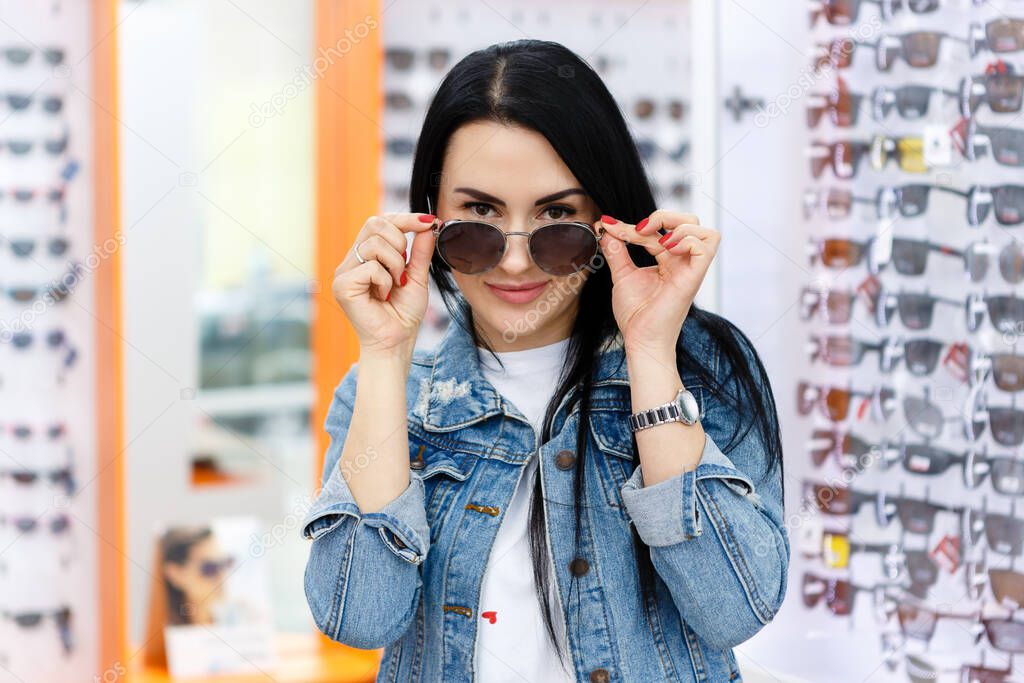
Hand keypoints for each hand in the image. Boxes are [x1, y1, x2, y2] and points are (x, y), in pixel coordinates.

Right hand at [332, 213, 436, 357]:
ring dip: (395, 265)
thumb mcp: (417, 276)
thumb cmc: (404, 314)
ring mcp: (344, 272)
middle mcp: (352, 261)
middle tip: (404, 269)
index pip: (381, 222)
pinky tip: (384, 296)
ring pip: (374, 245)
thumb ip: (420, 251)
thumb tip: (429, 225)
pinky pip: (371, 267)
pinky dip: (385, 281)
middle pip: (374, 224)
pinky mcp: (342, 285)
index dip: (405, 219)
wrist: (397, 342)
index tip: (429, 222)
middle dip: (400, 242)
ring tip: (395, 286)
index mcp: (366, 256)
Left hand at [595, 210, 719, 354]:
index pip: (657, 230)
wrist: (640, 338)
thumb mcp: (622, 275)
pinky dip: (687, 239)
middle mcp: (682, 262)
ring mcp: (690, 269)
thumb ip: (616, 250)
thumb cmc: (636, 314)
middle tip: (639, 229)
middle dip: (664, 215)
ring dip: (679, 226)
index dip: (632, 225)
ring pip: (704, 231)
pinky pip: (706, 246)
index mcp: (668, 260)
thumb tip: (606, 227)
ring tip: (657, 241)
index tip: (609, 226)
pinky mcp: (694, 277)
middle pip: (689, 221)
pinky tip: (667, 249)